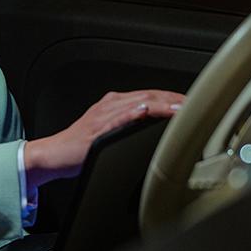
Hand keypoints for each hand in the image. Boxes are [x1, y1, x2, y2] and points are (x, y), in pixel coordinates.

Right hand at [23, 90, 184, 187]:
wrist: (54, 154)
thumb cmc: (80, 147)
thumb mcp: (109, 133)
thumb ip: (130, 127)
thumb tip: (155, 132)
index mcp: (115, 104)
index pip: (151, 95)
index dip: (172, 97)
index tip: (193, 103)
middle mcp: (111, 104)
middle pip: (149, 95)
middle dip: (173, 98)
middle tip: (196, 103)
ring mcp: (104, 114)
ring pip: (138, 102)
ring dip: (161, 103)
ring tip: (181, 107)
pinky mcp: (98, 128)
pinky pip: (119, 117)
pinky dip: (135, 112)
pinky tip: (148, 111)